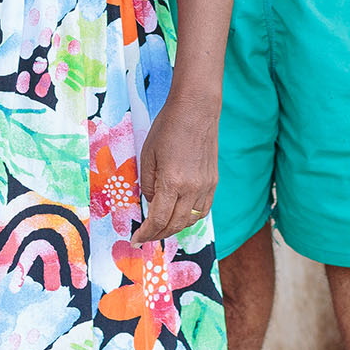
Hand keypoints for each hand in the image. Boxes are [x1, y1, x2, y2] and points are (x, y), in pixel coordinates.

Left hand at [132, 92, 218, 244]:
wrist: (196, 109)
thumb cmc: (168, 127)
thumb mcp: (148, 154)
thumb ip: (148, 184)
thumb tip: (152, 202)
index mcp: (172, 182)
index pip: (158, 219)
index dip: (146, 234)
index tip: (136, 240)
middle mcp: (192, 188)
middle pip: (175, 225)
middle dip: (158, 235)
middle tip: (146, 238)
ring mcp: (206, 186)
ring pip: (191, 221)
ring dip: (175, 228)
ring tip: (161, 229)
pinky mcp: (213, 181)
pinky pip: (203, 209)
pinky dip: (191, 218)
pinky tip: (180, 216)